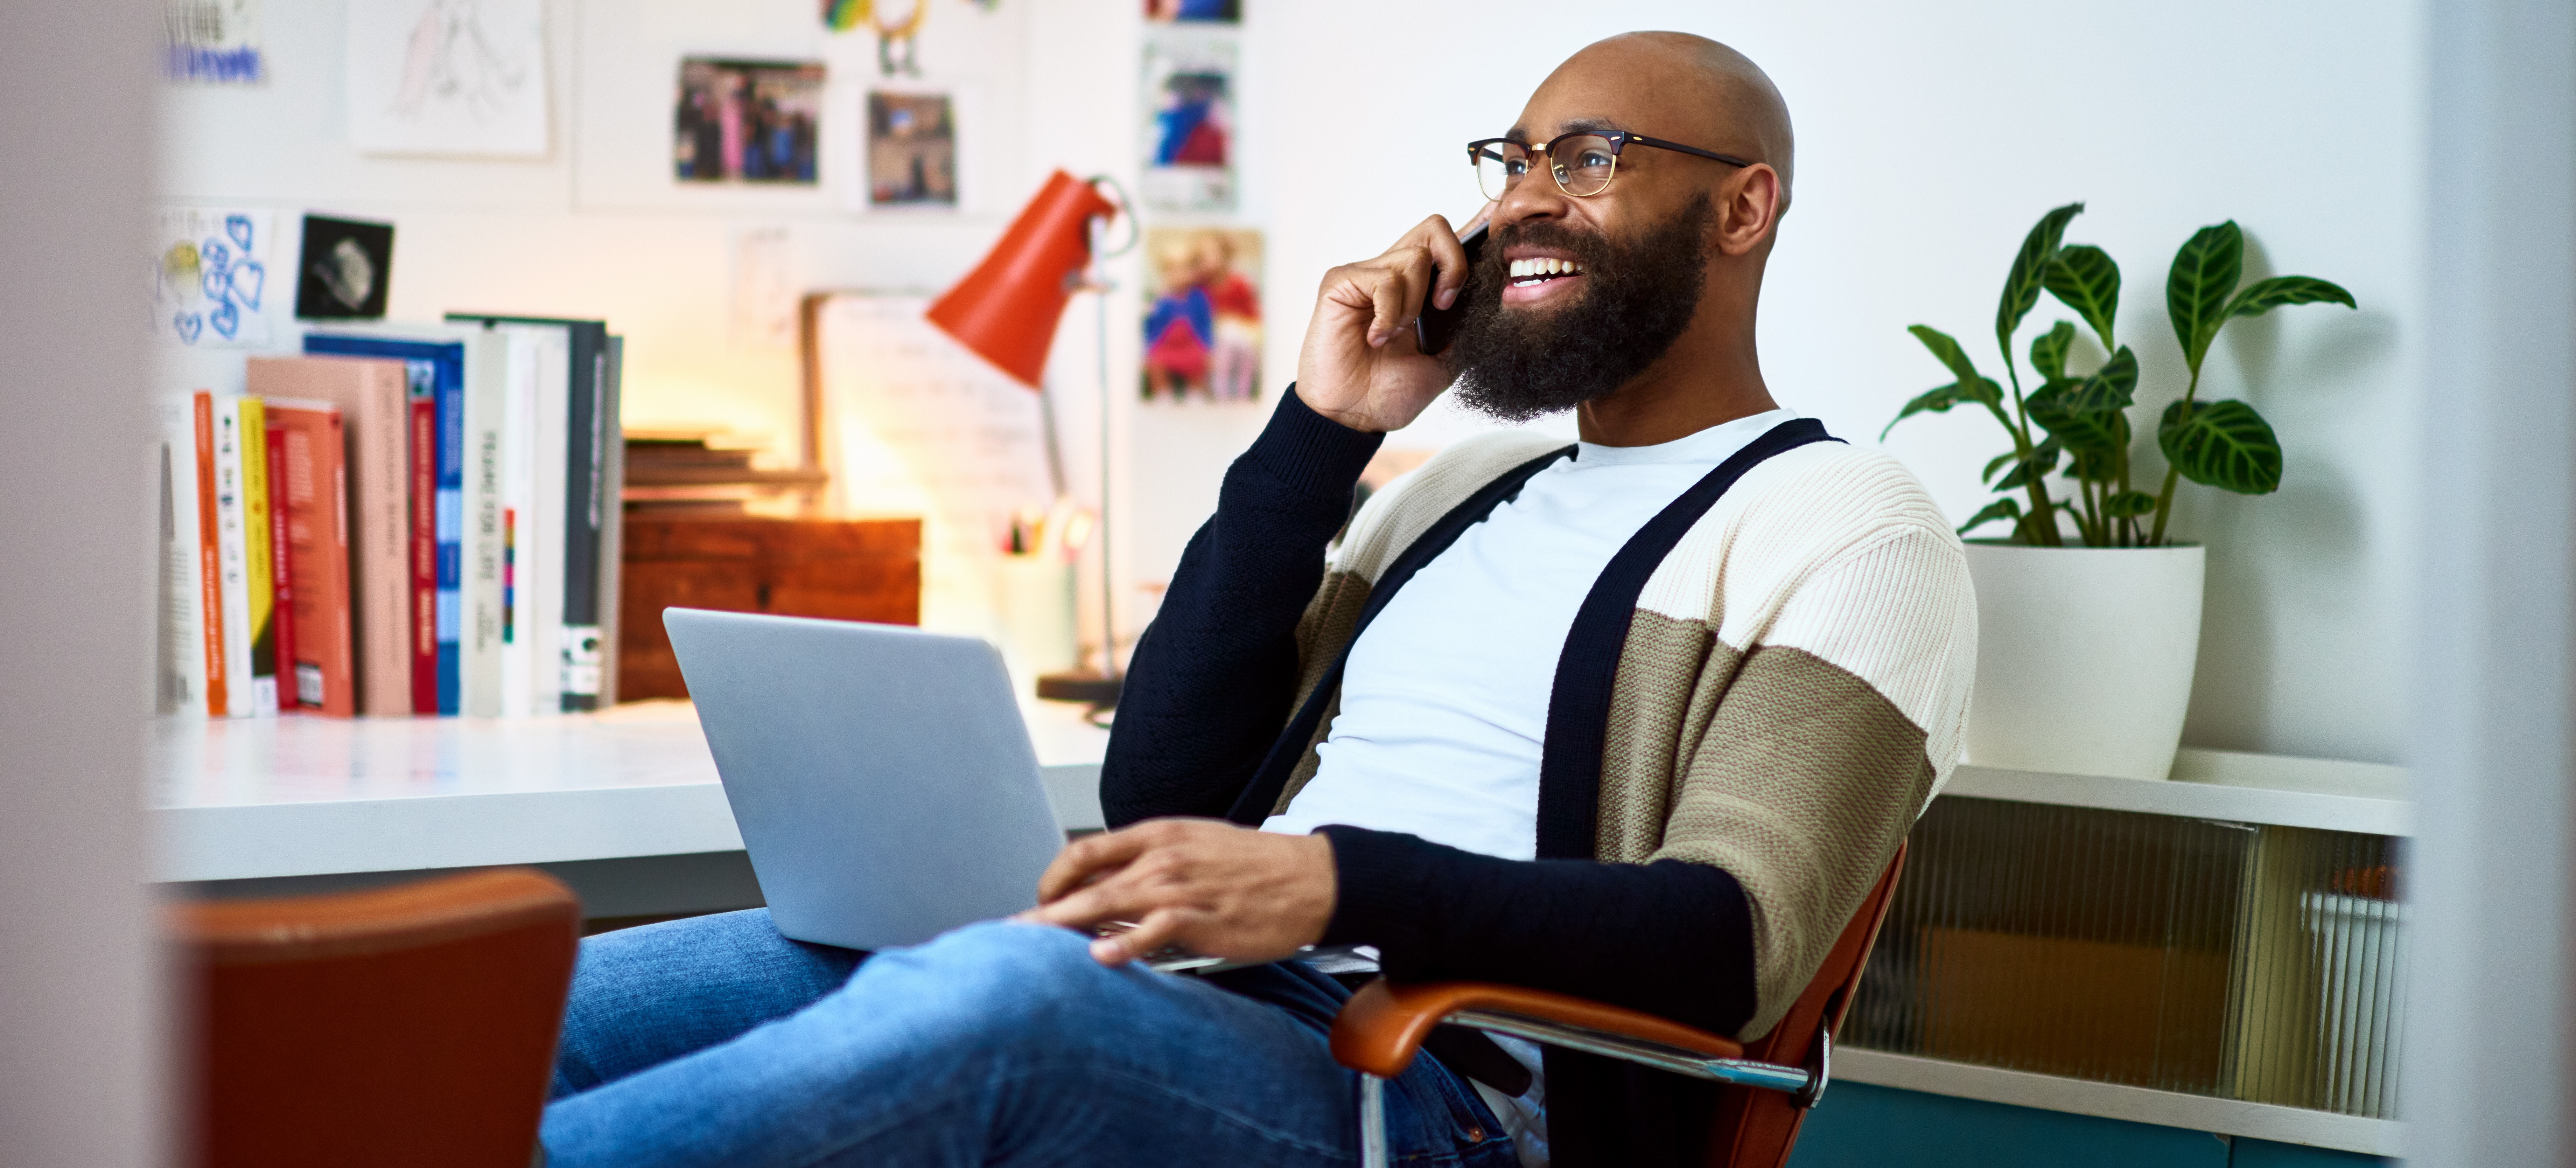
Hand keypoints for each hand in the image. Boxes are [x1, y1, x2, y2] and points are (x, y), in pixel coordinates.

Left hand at [1022, 818, 1337, 965]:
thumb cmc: (1254, 868)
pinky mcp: (1203, 918)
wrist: (1313, 878)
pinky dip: (1125, 944)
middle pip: (1086, 880)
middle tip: (1009, 933)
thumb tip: (1106, 893)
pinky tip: (1100, 957)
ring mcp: (1181, 886)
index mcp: (1158, 834)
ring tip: (1030, 946)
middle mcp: (1162, 856)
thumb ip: (1150, 865)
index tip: (1039, 902)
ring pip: (1108, 902)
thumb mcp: (1196, 849)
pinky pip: (1155, 930)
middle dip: (1042, 909)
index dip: (1052, 877)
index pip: (1085, 850)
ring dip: (1064, 925)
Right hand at [1295, 207, 1491, 432]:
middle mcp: (1393, 273)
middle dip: (1454, 264)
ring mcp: (1366, 274)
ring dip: (1414, 305)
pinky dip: (1389, 314)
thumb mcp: (1446, 361)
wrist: (1354, 416)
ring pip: (1414, 257)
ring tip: (1395, 336)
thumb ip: (1465, 328)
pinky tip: (1375, 338)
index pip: (1447, 242)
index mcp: (1419, 288)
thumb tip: (1498, 298)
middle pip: (1435, 228)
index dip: (1474, 228)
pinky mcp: (1341, 282)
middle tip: (1443, 306)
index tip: (1496, 227)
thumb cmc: (1390, 392)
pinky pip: (1384, 279)